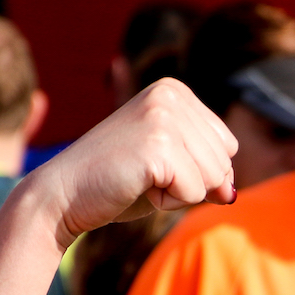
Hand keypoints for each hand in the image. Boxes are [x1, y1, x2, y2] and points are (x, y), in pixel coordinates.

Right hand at [25, 79, 237, 246]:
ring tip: (139, 179)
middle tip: (142, 174)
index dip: (197, 171)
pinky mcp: (158, 144)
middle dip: (189, 183)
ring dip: (179, 194)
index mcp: (175, 91)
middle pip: (224, 162)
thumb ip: (208, 172)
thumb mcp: (171, 169)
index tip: (153, 164)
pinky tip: (135, 186)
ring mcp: (164, 116)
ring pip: (213, 179)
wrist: (63, 194)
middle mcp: (170, 95)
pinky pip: (195, 192)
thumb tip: (231, 192)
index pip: (227, 146)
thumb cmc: (116, 182)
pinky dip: (167, 203)